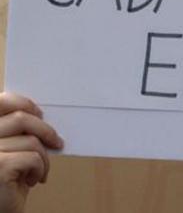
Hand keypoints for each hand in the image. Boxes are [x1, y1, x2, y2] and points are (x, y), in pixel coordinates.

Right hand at [0, 93, 62, 212]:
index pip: (1, 101)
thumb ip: (17, 129)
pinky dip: (40, 169)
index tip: (40, 114)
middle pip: (21, 119)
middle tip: (57, 143)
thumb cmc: (7, 178)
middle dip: (45, 131)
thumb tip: (42, 112)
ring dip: (43, 157)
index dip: (23, 103)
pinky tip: (32, 180)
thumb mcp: (10, 148)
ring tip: (38, 171)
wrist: (1, 208)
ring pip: (31, 140)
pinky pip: (33, 157)